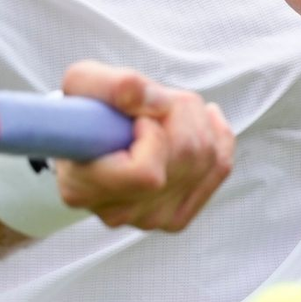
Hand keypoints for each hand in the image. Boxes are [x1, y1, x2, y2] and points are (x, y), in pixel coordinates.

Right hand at [54, 61, 233, 231]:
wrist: (89, 134)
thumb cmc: (84, 110)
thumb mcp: (82, 81)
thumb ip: (113, 86)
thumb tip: (153, 100)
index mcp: (84, 187)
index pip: (146, 172)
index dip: (153, 134)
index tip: (138, 117)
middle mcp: (117, 212)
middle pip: (184, 159)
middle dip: (180, 113)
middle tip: (157, 100)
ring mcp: (149, 219)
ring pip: (206, 160)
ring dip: (197, 120)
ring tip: (170, 108)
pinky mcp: (175, 216)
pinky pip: (218, 170)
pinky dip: (217, 137)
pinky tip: (204, 121)